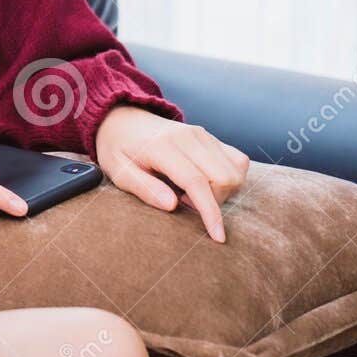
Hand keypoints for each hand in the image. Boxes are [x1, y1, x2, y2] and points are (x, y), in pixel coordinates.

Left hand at [94, 105, 249, 241]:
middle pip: (223, 178)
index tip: (218, 237)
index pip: (196, 181)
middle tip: (184, 201)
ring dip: (222, 191)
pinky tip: (206, 182)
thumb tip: (172, 206)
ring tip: (192, 192)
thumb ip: (144, 188)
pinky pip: (238, 161)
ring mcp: (202, 135)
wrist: (123, 119)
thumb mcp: (119, 172)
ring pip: (236, 171)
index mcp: (162, 147)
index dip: (210, 211)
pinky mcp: (211, 137)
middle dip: (213, 202)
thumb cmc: (118, 150)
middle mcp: (188, 137)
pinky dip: (230, 178)